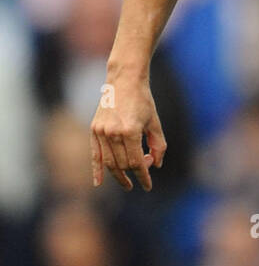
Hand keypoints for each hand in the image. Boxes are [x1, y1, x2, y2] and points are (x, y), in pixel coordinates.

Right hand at [90, 73, 166, 191]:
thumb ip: (158, 145)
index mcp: (130, 131)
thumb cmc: (143, 100)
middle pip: (123, 164)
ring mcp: (101, 131)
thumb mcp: (155, 123)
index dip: (143, 176)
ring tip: (127, 183)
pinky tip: (98, 184)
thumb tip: (156, 165)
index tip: (148, 186)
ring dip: (119, 175)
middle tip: (145, 163)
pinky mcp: (94, 129)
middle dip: (135, 170)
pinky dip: (96, 170)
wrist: (124, 80)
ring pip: (109, 162)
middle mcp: (113, 133)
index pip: (136, 163)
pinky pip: (94, 155)